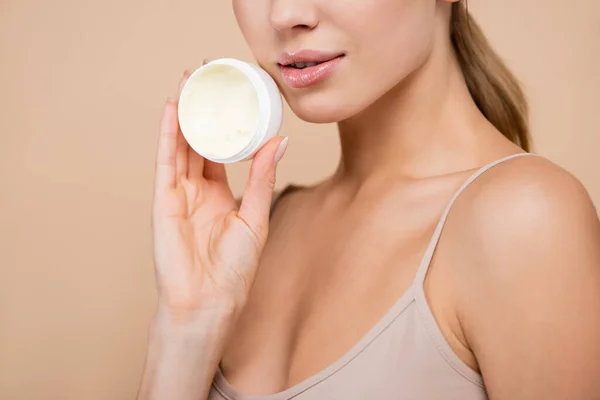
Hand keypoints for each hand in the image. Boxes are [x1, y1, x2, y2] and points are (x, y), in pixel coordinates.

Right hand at [151, 69, 287, 318]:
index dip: (225, 124)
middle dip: (202, 110)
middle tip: (208, 77)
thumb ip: (262, 178)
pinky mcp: (163, 200)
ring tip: (190, 81)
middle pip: (198, 140)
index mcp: (220, 195)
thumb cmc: (233, 270)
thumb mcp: (255, 218)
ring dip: (185, 113)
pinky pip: (166, 161)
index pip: (220, 150)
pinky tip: (173, 109)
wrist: (210, 302)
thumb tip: (279, 142)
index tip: (232, 97)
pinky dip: (168, 135)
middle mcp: (197, 190)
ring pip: (181, 145)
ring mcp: (178, 193)